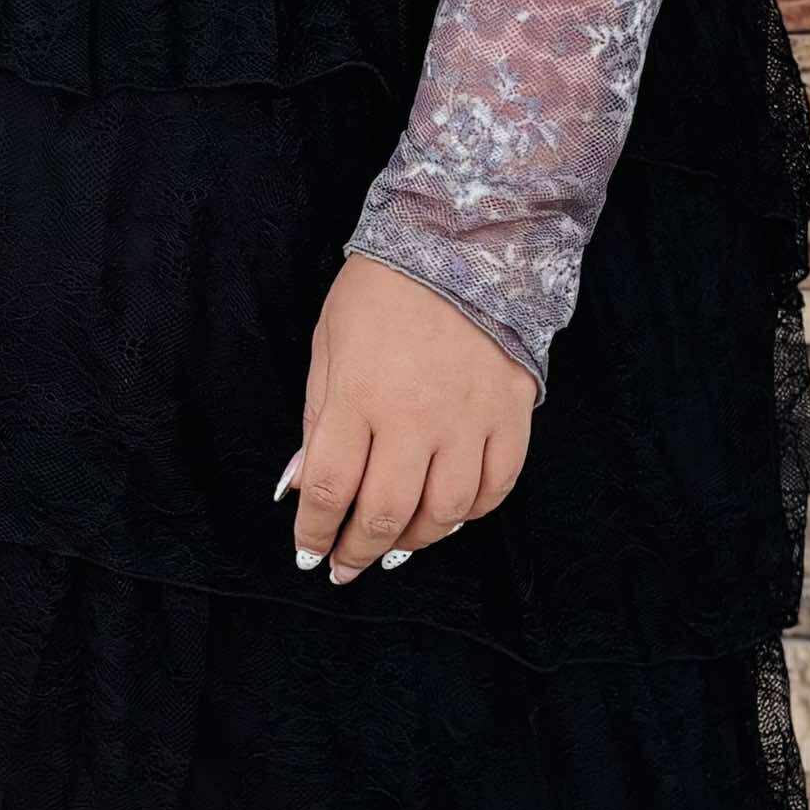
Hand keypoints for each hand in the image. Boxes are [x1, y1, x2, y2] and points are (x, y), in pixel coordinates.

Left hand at [282, 252, 535, 584]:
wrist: (462, 242)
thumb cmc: (382, 291)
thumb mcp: (327, 345)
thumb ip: (316, 419)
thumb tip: (299, 487)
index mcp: (358, 397)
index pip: (327, 489)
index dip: (313, 533)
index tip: (307, 554)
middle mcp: (414, 417)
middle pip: (384, 512)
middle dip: (358, 551)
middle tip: (346, 567)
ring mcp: (468, 419)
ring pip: (444, 512)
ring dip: (414, 540)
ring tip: (396, 546)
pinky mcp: (511, 414)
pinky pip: (496, 487)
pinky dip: (471, 513)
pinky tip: (449, 515)